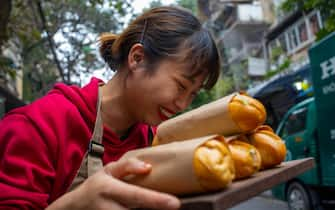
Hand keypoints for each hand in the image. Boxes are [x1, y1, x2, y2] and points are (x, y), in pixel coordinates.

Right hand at [47, 158, 180, 209]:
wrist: (75, 206)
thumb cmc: (96, 185)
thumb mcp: (108, 170)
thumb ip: (128, 166)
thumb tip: (148, 167)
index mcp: (110, 189)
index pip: (136, 196)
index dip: (156, 200)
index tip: (175, 203)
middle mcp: (109, 207)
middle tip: (174, 206)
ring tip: (165, 208)